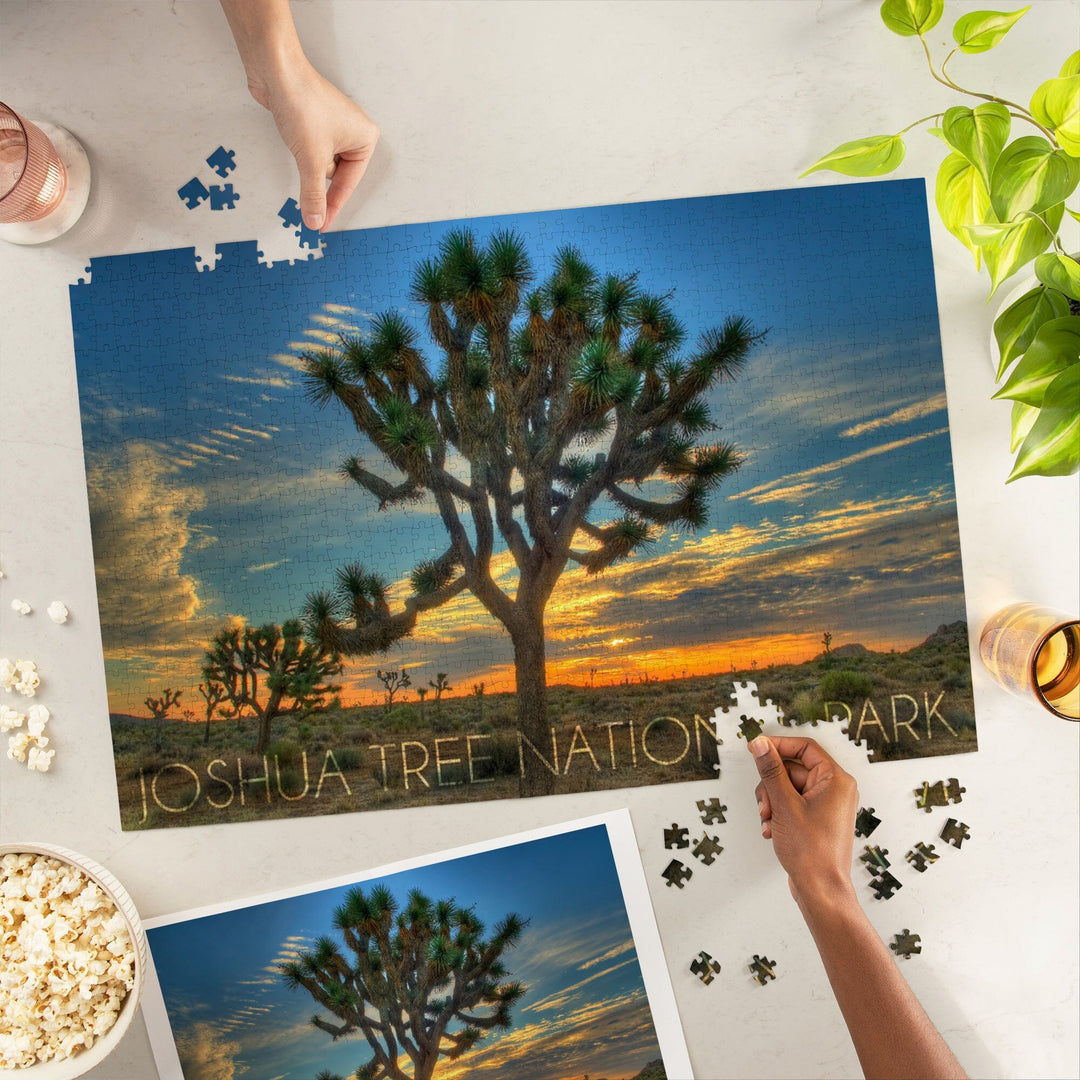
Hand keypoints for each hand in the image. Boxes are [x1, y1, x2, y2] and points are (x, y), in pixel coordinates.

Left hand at [251, 59, 378, 231]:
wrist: (277, 70)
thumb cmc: (302, 104)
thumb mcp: (311, 160)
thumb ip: (314, 195)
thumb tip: (314, 221)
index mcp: (365, 139)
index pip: (348, 184)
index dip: (332, 207)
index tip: (321, 226)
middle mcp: (354, 132)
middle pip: (336, 175)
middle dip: (319, 182)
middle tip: (308, 209)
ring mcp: (333, 126)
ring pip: (321, 163)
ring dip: (308, 164)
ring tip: (299, 147)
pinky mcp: (314, 121)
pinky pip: (312, 149)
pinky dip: (302, 154)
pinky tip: (294, 142)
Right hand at [748, 734, 858, 903]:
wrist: (820, 890)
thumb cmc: (811, 851)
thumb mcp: (784, 804)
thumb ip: (771, 771)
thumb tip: (760, 744)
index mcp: (836, 780)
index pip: (805, 747)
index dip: (777, 745)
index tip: (755, 749)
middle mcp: (834, 789)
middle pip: (792, 769)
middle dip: (771, 787)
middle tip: (764, 806)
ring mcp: (826, 805)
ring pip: (787, 788)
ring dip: (771, 802)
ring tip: (767, 821)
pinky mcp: (817, 819)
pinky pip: (792, 804)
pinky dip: (778, 813)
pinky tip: (771, 830)